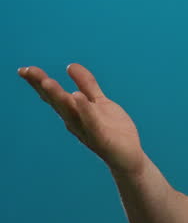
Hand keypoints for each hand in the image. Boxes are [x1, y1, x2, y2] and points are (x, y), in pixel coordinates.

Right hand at [18, 63, 145, 175]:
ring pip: (70, 112)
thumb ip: (87, 85)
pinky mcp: (102, 138)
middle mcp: (75, 121)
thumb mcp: (99, 102)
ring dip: (58, 97)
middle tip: (27, 71)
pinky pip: (91, 122)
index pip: (53, 96)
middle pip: (57, 102)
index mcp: (74, 113)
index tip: (24, 69)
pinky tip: (77, 96)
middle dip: (42, 86)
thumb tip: (70, 65)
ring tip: (47, 81)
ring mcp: (87, 130)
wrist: (129, 156)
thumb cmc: (112, 130)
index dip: (39, 83)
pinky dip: (84, 109)